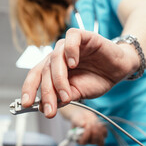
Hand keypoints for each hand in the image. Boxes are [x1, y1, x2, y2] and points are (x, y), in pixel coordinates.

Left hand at [21, 28, 138, 117]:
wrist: (120, 69)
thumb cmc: (98, 78)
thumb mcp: (79, 93)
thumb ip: (63, 97)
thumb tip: (45, 107)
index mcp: (53, 68)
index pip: (36, 76)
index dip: (29, 88)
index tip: (26, 104)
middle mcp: (57, 56)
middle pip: (44, 71)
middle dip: (46, 93)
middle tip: (50, 109)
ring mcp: (68, 45)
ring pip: (55, 58)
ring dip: (59, 79)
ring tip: (67, 94)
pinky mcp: (82, 36)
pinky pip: (71, 39)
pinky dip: (70, 51)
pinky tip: (74, 64)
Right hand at [68, 107, 106, 145]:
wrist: (83, 115)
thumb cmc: (78, 118)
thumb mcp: (76, 118)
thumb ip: (78, 122)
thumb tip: (83, 124)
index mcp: (79, 140)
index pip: (83, 142)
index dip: (86, 135)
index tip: (86, 125)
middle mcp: (88, 141)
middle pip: (94, 142)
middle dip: (94, 132)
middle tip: (92, 123)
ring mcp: (95, 139)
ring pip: (101, 141)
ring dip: (99, 131)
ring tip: (95, 122)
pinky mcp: (101, 135)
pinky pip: (105, 134)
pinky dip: (102, 128)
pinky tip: (98, 123)